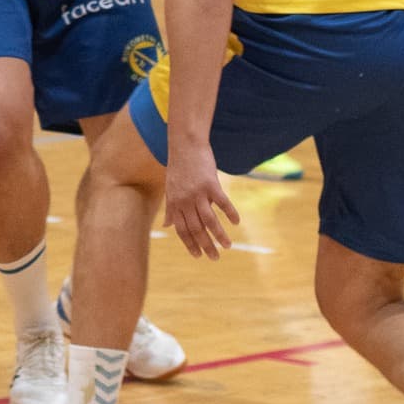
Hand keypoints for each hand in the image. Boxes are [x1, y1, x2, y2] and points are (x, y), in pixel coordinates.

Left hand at [163, 142, 238, 259]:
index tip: (198, 256)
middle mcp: (184, 200)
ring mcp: (198, 192)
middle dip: (205, 246)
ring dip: (219, 235)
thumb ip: (171, 209)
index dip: (189, 244)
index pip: (181, 229)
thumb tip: (166, 226)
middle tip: (215, 258)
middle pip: (196, 228)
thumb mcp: (170, 189)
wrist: (185, 145)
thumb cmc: (179, 168)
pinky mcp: (211, 184)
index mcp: (174, 203)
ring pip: (209, 220)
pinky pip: (222, 202)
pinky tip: (236, 222)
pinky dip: (230, 213)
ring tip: (227, 246)